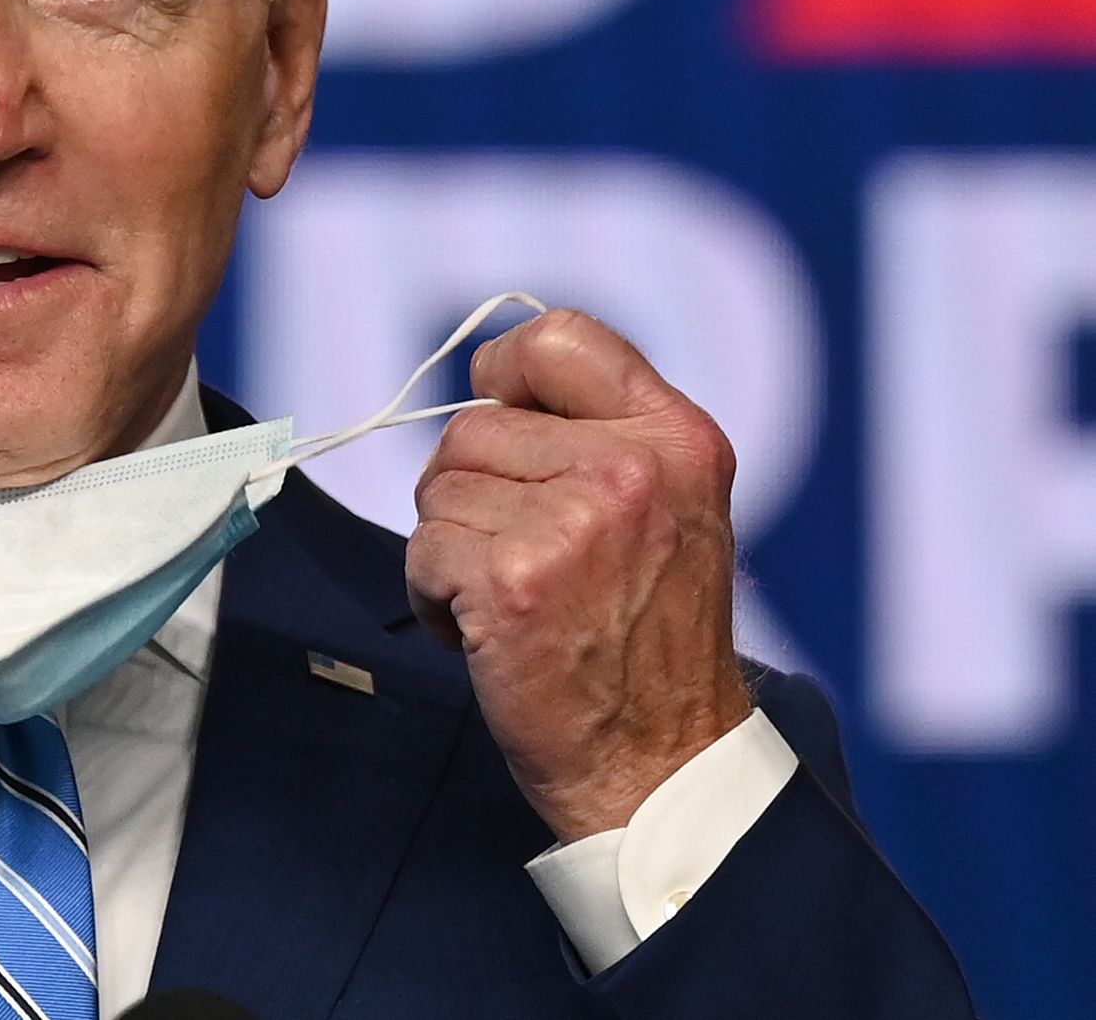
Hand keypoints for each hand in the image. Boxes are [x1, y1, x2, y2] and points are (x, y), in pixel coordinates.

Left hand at [404, 308, 751, 841]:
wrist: (662, 765)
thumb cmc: (646, 640)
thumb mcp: (667, 511)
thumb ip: (601, 437)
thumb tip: (491, 382)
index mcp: (678, 438)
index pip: (561, 337)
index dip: (506, 371)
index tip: (501, 410)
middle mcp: (633, 470)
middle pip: (475, 425)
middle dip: (473, 490)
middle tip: (524, 558)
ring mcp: (573, 523)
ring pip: (441, 488)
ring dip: (453, 549)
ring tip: (515, 601)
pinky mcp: (514, 579)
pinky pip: (423, 551)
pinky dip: (436, 598)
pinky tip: (492, 636)